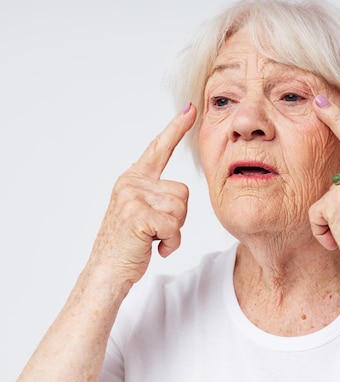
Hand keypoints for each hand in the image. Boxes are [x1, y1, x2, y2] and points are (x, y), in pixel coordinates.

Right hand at [86, 104, 195, 283]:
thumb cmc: (129, 245)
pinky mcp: (138, 216)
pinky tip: (155, 249)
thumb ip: (156, 195)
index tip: (190, 108)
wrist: (106, 272)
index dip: (175, 128)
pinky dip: (171, 244)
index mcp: (133, 179)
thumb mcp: (141, 212)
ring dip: (174, 230)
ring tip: (152, 238)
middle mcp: (131, 183)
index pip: (158, 149)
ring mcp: (132, 198)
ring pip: (181, 208)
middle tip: (155, 231)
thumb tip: (178, 191)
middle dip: (178, 217)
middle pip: (183, 192)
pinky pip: (175, 227)